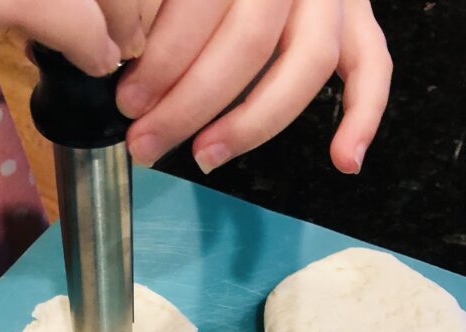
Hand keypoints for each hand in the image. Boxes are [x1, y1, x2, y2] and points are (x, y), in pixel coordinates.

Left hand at [117, 0, 391, 173]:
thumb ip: (151, 3)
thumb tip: (113, 52)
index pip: (202, 4)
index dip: (162, 61)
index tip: (128, 103)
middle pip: (249, 42)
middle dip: (189, 103)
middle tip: (146, 142)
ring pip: (307, 63)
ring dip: (252, 122)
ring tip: (205, 157)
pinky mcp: (358, 16)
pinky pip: (373, 66)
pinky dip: (363, 116)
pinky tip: (344, 161)